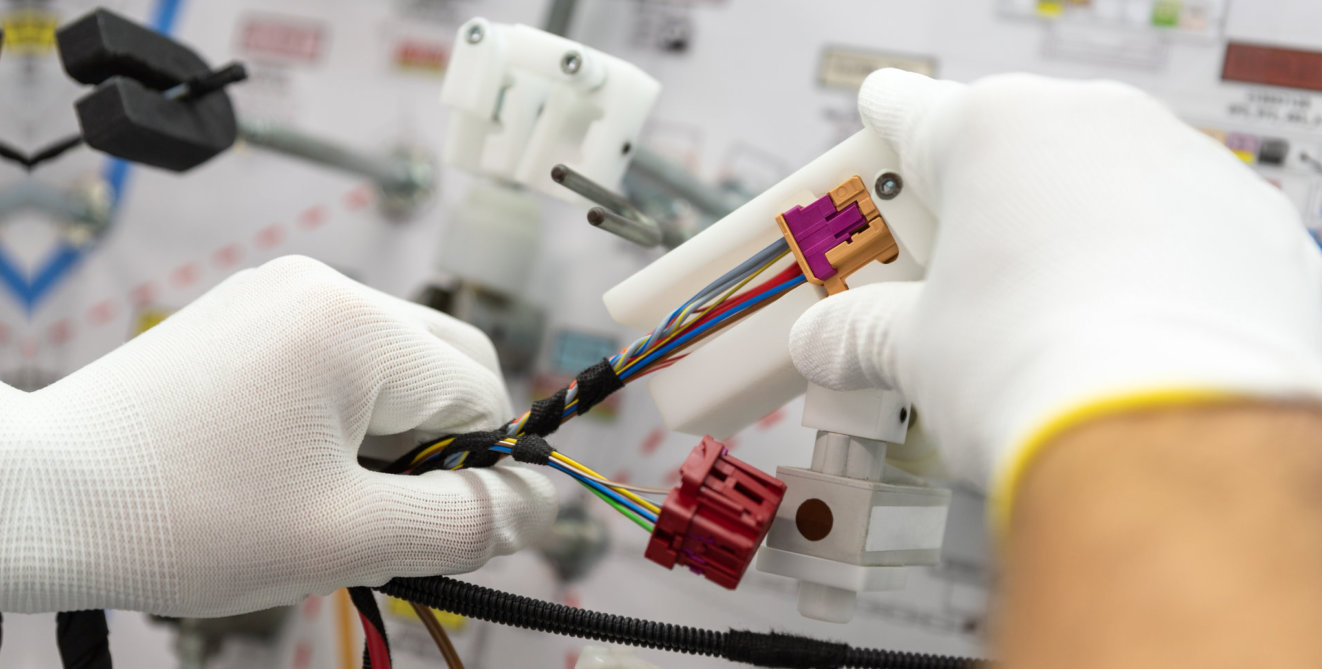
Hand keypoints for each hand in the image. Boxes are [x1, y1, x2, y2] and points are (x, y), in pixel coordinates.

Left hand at [0, 256, 554, 615]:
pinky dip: (344, 415)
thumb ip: (466, 521)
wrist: (36, 498)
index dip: (477, 472)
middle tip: (383, 516)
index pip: (481, 396)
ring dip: (390, 434)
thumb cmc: (184, 519)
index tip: (434, 531)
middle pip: (446, 367)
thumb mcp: (346, 538)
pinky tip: (292, 465)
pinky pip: (337, 358)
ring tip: (325, 497)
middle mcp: (324, 286)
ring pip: (394, 364)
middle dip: (440, 447)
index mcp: (356, 327)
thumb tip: (548, 504)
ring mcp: (279, 292)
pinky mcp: (246, 312)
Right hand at [789, 70, 1321, 518]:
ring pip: (1095, 184)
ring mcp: (1181, 164)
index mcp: (994, 130)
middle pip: (1004, 151)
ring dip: (1058, 236)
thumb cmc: (1039, 371)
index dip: (877, 138)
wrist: (1169, 441)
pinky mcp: (1248, 221)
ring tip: (1033, 323)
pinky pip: (1173, 226)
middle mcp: (1092, 123)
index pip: (908, 111)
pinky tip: (1114, 332)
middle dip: (968, 211)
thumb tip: (827, 342)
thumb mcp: (915, 351)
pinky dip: (1141, 265)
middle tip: (938, 281)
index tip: (868, 158)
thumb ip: (860, 331)